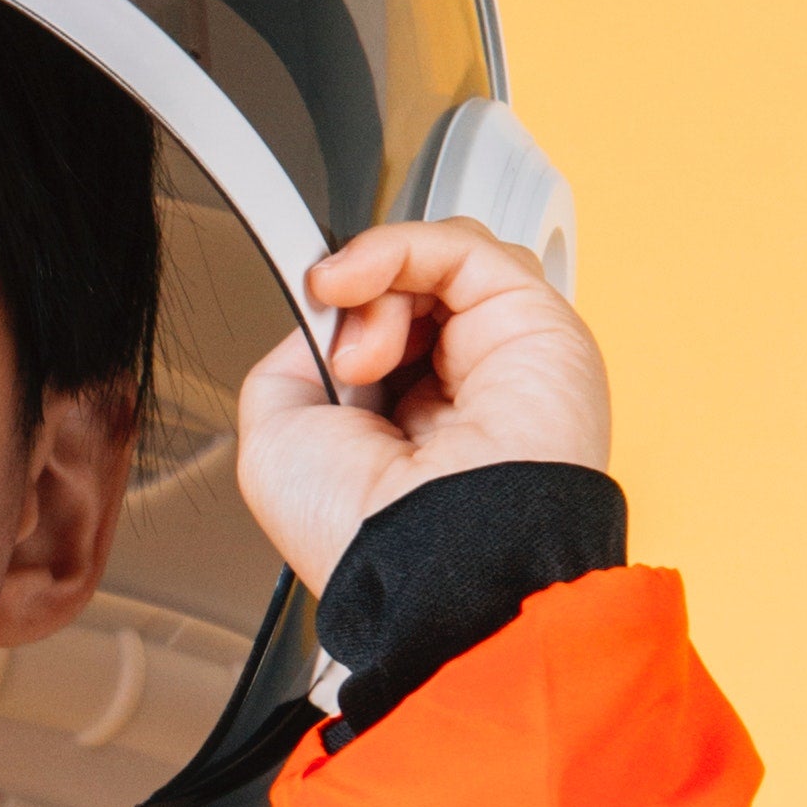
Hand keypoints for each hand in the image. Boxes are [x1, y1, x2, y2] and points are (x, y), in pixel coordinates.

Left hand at [234, 216, 612, 597]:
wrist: (430, 560)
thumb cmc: (358, 533)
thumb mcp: (275, 443)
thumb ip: (290, 365)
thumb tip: (323, 315)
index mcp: (407, 427)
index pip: (378, 331)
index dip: (338, 313)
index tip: (309, 315)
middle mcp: (460, 391)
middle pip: (408, 290)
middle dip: (353, 307)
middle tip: (337, 362)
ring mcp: (501, 354)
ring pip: (438, 263)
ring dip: (377, 287)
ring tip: (360, 358)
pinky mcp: (532, 321)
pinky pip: (462, 246)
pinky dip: (397, 249)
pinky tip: (358, 289)